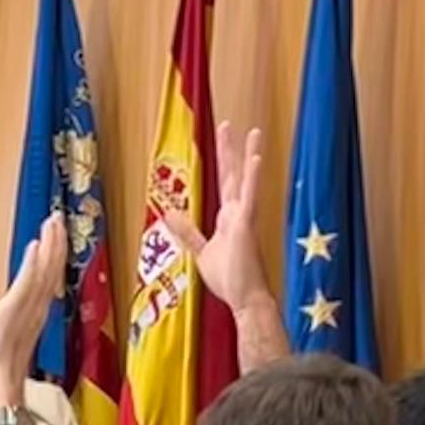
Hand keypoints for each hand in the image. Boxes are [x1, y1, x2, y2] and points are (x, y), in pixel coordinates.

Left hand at [0, 215, 64, 392]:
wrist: (1, 398)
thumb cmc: (5, 384)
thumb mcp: (14, 358)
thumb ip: (21, 341)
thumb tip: (20, 337)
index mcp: (35, 322)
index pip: (47, 284)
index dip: (54, 260)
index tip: (56, 237)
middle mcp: (35, 314)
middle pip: (50, 274)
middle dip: (55, 245)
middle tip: (58, 219)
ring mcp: (26, 314)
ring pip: (42, 274)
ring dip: (49, 247)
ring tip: (52, 224)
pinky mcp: (12, 315)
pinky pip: (26, 285)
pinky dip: (32, 266)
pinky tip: (35, 247)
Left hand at [159, 122, 268, 319]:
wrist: (245, 299)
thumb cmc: (229, 279)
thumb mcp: (201, 252)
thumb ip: (187, 231)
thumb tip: (168, 213)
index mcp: (228, 218)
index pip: (225, 183)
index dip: (223, 161)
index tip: (223, 140)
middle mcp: (238, 213)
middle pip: (233, 175)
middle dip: (230, 150)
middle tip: (228, 125)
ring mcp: (244, 218)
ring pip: (245, 180)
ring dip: (248, 156)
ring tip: (252, 132)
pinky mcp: (247, 226)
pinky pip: (250, 198)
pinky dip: (252, 178)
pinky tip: (255, 159)